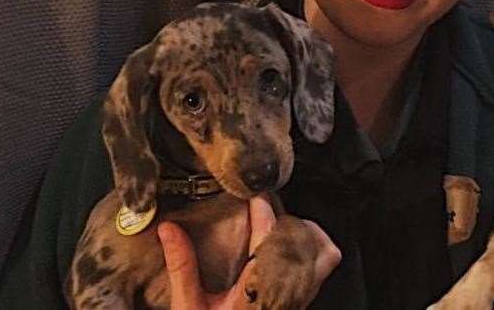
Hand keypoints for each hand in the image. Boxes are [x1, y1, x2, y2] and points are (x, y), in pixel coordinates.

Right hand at [158, 197, 339, 308]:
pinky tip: (291, 247)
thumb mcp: (189, 306)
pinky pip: (323, 269)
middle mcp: (285, 294)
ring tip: (282, 226)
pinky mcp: (303, 303)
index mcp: (256, 292)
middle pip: (304, 241)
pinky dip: (314, 250)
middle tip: (263, 208)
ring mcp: (299, 299)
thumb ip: (182, 267)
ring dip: (306, 232)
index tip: (254, 196)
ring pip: (325, 253)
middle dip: (284, 217)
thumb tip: (169, 229)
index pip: (270, 240)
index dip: (264, 210)